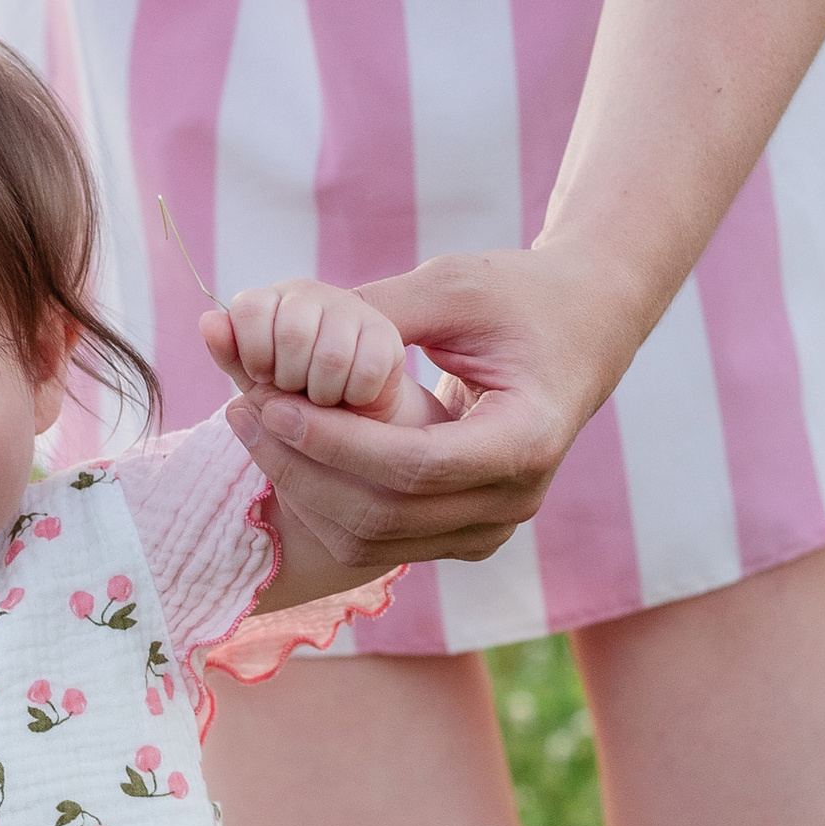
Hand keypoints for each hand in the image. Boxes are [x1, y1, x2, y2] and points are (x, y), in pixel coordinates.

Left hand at [200, 280, 437, 425]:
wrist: (352, 423)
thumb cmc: (294, 404)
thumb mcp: (257, 382)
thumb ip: (233, 354)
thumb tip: (208, 321)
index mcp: (272, 300)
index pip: (250, 308)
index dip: (254, 353)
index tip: (263, 377)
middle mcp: (311, 295)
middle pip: (291, 333)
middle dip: (290, 382)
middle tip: (297, 396)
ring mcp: (352, 311)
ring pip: (329, 356)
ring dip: (323, 396)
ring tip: (324, 402)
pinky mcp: (387, 336)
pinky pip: (366, 369)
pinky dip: (355, 396)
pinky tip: (352, 399)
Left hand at [220, 246, 630, 575]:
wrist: (583, 330)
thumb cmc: (524, 297)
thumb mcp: (458, 286)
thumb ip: (381, 310)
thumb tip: (287, 321)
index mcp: (527, 440)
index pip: (414, 466)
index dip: (334, 443)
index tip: (270, 404)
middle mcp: (514, 500)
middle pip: (385, 514)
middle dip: (301, 467)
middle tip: (242, 408)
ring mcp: (491, 527)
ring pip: (374, 539)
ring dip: (302, 489)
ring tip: (252, 424)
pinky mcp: (465, 533)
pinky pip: (380, 539)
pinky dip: (325, 502)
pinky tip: (286, 450)